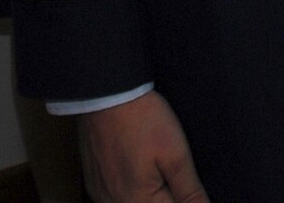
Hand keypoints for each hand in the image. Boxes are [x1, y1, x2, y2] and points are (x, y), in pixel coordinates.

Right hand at [79, 91, 207, 202]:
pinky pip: (117, 195)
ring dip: (149, 191)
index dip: (186, 196)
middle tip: (166, 164)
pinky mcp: (93, 182)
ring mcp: (101, 194)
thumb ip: (189, 191)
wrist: (107, 92)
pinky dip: (130, 187)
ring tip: (149, 159)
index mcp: (139, 202)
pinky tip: (135, 163)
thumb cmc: (143, 120)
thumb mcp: (176, 155)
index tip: (179, 172)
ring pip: (135, 202)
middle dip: (168, 194)